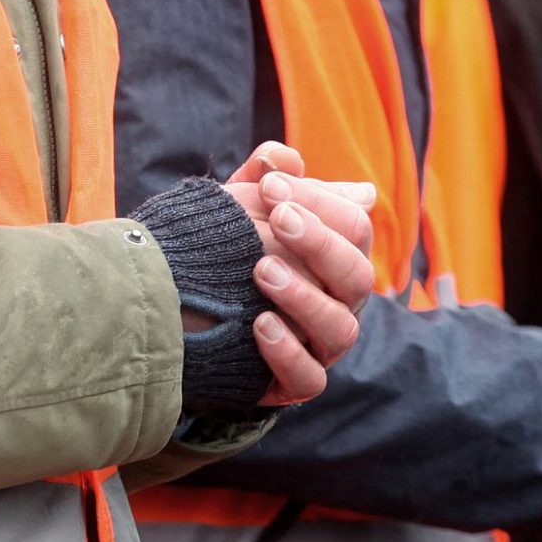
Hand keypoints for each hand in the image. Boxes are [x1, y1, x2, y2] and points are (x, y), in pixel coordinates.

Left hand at [223, 142, 375, 404]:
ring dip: (304, 296)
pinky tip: (259, 325)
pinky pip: (311, 380)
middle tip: (277, 219)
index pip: (355, 226)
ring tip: (262, 271)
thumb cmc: (225, 254)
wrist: (183, 314)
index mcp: (336, 257)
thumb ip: (259, 180)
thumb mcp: (239, 211)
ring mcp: (320, 346)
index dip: (318, 202)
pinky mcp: (294, 383)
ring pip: (340, 329)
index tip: (271, 186)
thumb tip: (279, 157)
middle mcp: (338, 303)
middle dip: (319, 243)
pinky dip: (289, 354)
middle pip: (358, 275)